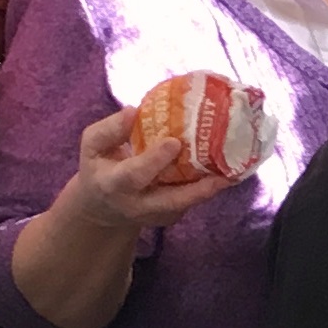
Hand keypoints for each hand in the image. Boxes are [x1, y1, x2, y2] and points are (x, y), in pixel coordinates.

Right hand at [56, 107, 241, 233]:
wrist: (103, 208)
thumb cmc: (100, 167)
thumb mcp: (92, 146)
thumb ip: (109, 129)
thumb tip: (134, 110)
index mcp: (112, 185)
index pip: (133, 176)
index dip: (153, 160)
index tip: (173, 142)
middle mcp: (136, 205)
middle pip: (170, 202)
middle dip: (197, 190)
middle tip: (223, 175)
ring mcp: (156, 215)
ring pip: (187, 204)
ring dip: (211, 190)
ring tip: (235, 171)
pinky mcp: (171, 216)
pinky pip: (192, 200)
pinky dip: (210, 186)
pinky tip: (228, 168)